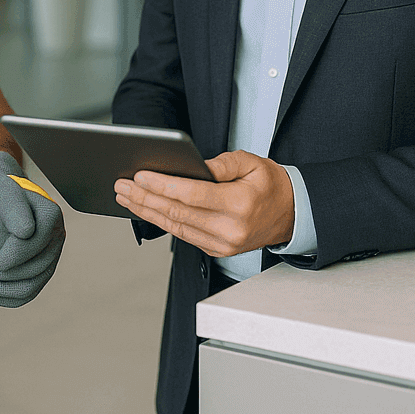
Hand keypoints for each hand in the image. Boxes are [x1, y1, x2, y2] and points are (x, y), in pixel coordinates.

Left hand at [0, 150, 65, 306]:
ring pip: (29, 289)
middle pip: (30, 272)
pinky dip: (1, 297)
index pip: (27, 248)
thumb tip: (27, 231)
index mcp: (50, 215)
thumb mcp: (0, 196)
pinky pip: (24, 296)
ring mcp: (51, 257)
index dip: (2, 259)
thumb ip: (13, 210)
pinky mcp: (41, 273)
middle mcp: (57, 238)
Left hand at [114, 150, 294, 257]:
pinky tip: (146, 209)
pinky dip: (162, 222)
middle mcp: (230, 229)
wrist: (292, 215)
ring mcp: (223, 244)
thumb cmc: (272, 185)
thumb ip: (222, 163)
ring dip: (146, 211)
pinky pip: (184, 235)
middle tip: (121, 184)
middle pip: (177, 213)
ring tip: (125, 196)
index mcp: (240, 204)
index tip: (139, 175)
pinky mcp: (218, 250)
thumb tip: (194, 166)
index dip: (162, 185)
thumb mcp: (253, 163)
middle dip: (145, 197)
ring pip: (176, 227)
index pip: (191, 195)